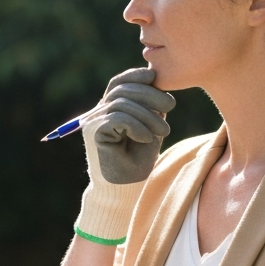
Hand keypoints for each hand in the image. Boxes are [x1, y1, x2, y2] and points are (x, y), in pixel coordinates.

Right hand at [76, 68, 174, 244]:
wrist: (125, 189)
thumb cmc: (138, 162)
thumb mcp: (150, 128)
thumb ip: (150, 107)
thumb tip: (157, 82)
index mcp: (110, 109)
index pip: (119, 82)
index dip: (135, 75)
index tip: (154, 76)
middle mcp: (98, 114)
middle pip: (121, 89)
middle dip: (149, 94)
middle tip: (171, 107)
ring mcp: (93, 123)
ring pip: (121, 103)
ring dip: (148, 115)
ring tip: (164, 132)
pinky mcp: (93, 133)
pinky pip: (117, 119)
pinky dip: (136, 126)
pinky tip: (146, 139)